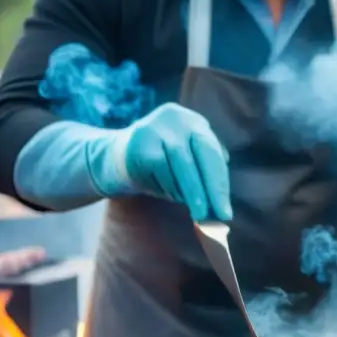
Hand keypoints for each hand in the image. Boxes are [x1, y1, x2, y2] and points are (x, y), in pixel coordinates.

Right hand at [108, 103, 231, 221]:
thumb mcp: (186, 160)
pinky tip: (165, 193)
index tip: (225, 212)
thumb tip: (222, 206)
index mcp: (192, 122)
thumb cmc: (158, 164)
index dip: (220, 183)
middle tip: (216, 217)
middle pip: (203, 155)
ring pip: (182, 168)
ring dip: (189, 194)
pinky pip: (161, 174)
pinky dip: (167, 190)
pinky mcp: (138, 145)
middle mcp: (176, 119)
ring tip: (190, 208)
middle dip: (211, 189)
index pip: (213, 152)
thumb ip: (204, 173)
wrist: (110, 159)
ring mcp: (156, 129)